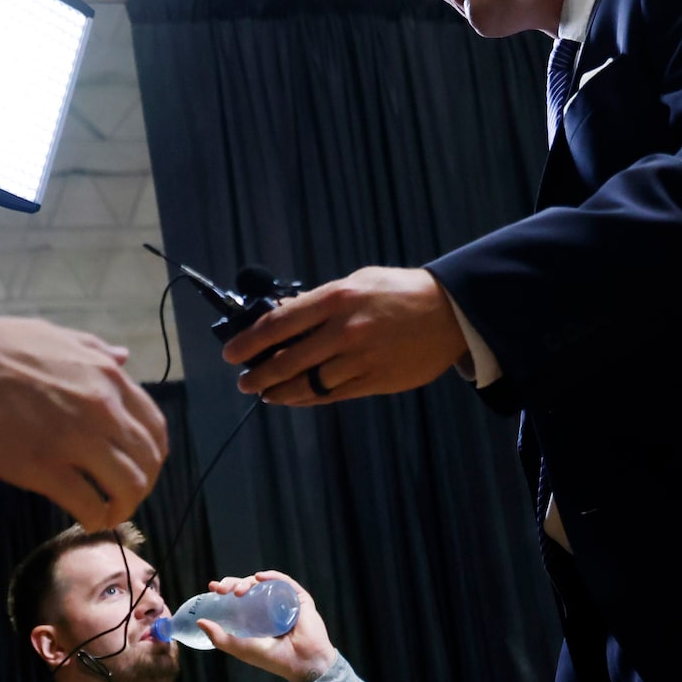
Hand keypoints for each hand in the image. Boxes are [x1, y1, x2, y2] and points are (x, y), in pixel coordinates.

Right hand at [0, 315, 167, 527]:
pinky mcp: (45, 469)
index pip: (154, 426)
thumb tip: (124, 358)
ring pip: (127, 487)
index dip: (153, 454)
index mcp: (107, 379)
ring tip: (108, 513)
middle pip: (147, 462)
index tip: (140, 466)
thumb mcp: (60, 336)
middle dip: (143, 485)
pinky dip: (94, 519)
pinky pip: (88, 504)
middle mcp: (102, 411)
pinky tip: (87, 520)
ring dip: (123, 507)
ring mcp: (75, 442)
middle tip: (124, 496)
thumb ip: (97, 351)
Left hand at [196, 571, 335, 681]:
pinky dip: (273, 576)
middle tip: (222, 589)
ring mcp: (285, 601)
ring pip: (264, 583)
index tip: (213, 588)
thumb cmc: (272, 658)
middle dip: (233, 583)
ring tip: (239, 591)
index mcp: (256, 616)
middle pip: (249, 587)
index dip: (226, 589)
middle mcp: (269, 606)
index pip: (239, 597)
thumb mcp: (240, 648)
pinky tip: (260, 577)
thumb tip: (199, 622)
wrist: (301, 663)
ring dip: (248, 581)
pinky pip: (286, 582)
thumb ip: (219, 637)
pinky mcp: (300, 599)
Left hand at [220, 266, 467, 404]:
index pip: (279, 324)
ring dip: (280, 392)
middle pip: (287, 361)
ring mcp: (360, 360)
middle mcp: (345, 331)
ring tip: (265, 393)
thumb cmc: (399, 292)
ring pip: (307, 385)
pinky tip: (294, 397)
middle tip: (244, 381)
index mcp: (337, 299)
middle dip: (258, 375)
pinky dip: (307, 398)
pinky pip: (331, 396)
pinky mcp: (374, 382)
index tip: (231, 353)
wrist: (450, 313)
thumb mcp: (358, 282)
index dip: (249, 342)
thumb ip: (320, 301)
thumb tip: (283, 316)